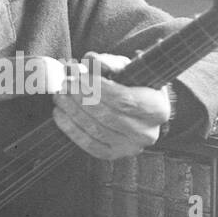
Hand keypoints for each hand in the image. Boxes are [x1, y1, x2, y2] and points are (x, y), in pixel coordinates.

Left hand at [52, 52, 170, 159]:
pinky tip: (60, 113)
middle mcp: (147, 133)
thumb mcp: (126, 68)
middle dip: (82, 97)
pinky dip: (71, 128)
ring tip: (60, 95)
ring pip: (96, 129)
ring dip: (73, 111)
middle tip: (65, 83)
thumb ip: (109, 62)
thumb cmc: (131, 84)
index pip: (124, 99)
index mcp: (157, 108)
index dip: (99, 88)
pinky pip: (88, 144)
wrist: (136, 110)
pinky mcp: (113, 155)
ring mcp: (130, 147)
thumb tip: (91, 61)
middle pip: (108, 115)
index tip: (79, 76)